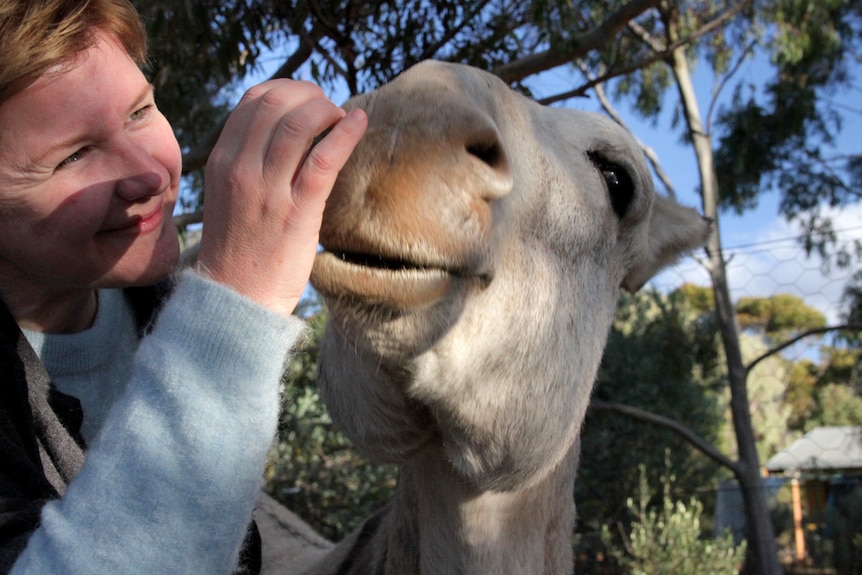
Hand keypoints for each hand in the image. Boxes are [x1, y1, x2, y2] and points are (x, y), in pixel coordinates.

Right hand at [197, 79, 366, 315]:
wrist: (235, 298)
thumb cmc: (238, 249)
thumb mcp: (228, 196)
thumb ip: (246, 163)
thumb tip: (283, 134)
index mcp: (221, 161)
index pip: (253, 101)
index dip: (287, 89)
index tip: (307, 100)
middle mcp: (240, 168)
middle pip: (275, 103)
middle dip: (309, 94)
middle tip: (329, 107)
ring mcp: (267, 189)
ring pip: (299, 124)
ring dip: (327, 110)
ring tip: (343, 117)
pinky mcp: (297, 211)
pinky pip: (324, 159)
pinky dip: (345, 134)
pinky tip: (359, 123)